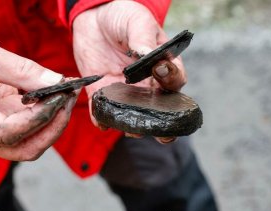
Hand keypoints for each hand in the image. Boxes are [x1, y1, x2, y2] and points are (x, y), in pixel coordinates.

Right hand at [0, 17, 77, 160]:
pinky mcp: (2, 118)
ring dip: (53, 121)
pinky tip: (57, 92)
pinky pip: (30, 124)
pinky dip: (46, 112)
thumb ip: (23, 72)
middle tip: (68, 99)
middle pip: (25, 148)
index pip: (8, 133)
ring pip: (31, 141)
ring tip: (66, 93)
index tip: (59, 98)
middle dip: (52, 127)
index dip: (38, 119)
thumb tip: (58, 83)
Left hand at [72, 1, 186, 143]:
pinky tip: (102, 122)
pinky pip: (104, 112)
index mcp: (164, 66)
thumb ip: (143, 39)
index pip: (175, 81)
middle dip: (164, 125)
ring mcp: (126, 92)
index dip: (172, 81)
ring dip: (134, 125)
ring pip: (134, 116)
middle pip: (161, 110)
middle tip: (164, 133)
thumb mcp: (137, 22)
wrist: (95, 18)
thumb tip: (148, 56)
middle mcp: (148, 84)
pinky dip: (102, 119)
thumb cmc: (124, 17)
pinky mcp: (103, 93)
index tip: (160, 72)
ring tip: (131, 128)